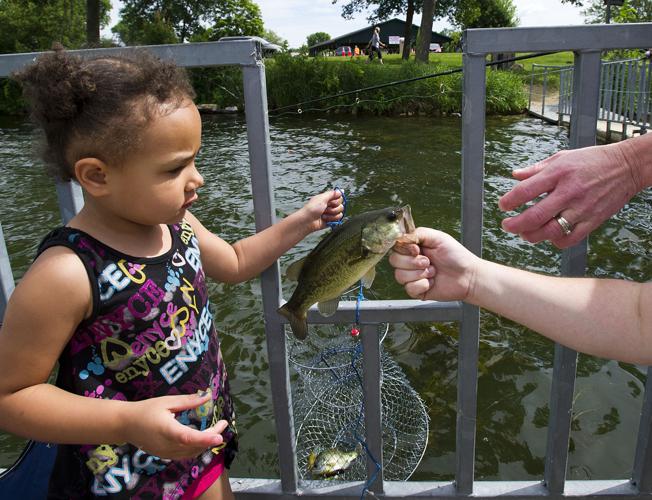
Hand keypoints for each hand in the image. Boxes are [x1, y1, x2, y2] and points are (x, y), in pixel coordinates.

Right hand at [123, 392, 228, 459]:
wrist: (125, 425)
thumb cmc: (146, 410)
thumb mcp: (167, 401)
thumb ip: (188, 401)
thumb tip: (207, 397)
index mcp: (167, 430)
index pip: (188, 437)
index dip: (205, 438)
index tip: (219, 436)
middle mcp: (167, 445)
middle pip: (195, 445)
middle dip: (212, 435)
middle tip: (223, 423)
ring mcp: (166, 453)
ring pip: (192, 452)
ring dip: (206, 443)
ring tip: (216, 429)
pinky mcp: (166, 456)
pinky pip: (186, 454)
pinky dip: (197, 447)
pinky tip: (203, 437)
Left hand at [301, 189, 344, 231]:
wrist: (307, 221)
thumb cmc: (312, 208)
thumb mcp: (322, 198)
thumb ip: (332, 194)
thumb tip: (341, 190)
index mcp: (327, 198)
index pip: (339, 197)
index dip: (337, 199)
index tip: (330, 201)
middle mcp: (330, 205)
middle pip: (341, 205)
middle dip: (334, 207)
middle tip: (325, 208)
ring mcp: (331, 213)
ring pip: (340, 212)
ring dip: (332, 214)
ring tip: (323, 215)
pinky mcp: (331, 220)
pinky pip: (338, 219)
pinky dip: (332, 219)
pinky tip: (325, 219)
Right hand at [389, 227, 479, 301]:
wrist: (468, 276)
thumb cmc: (457, 256)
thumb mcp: (438, 237)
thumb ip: (418, 233)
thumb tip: (402, 237)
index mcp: (414, 248)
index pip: (396, 247)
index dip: (404, 249)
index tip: (417, 249)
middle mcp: (411, 262)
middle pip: (394, 261)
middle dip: (412, 262)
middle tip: (428, 261)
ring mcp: (413, 277)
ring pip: (399, 276)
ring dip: (419, 274)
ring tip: (433, 272)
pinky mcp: (417, 290)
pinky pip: (409, 288)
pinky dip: (422, 285)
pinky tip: (432, 282)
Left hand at [498, 143, 639, 247]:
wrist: (627, 166)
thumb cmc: (591, 160)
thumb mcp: (561, 157)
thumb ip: (536, 169)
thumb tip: (515, 175)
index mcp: (558, 173)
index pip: (525, 191)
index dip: (509, 201)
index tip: (503, 206)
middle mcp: (569, 192)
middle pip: (534, 216)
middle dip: (514, 224)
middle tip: (507, 225)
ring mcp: (582, 208)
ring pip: (550, 231)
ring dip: (531, 236)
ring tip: (524, 232)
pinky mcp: (594, 220)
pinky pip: (570, 239)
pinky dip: (555, 241)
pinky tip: (549, 236)